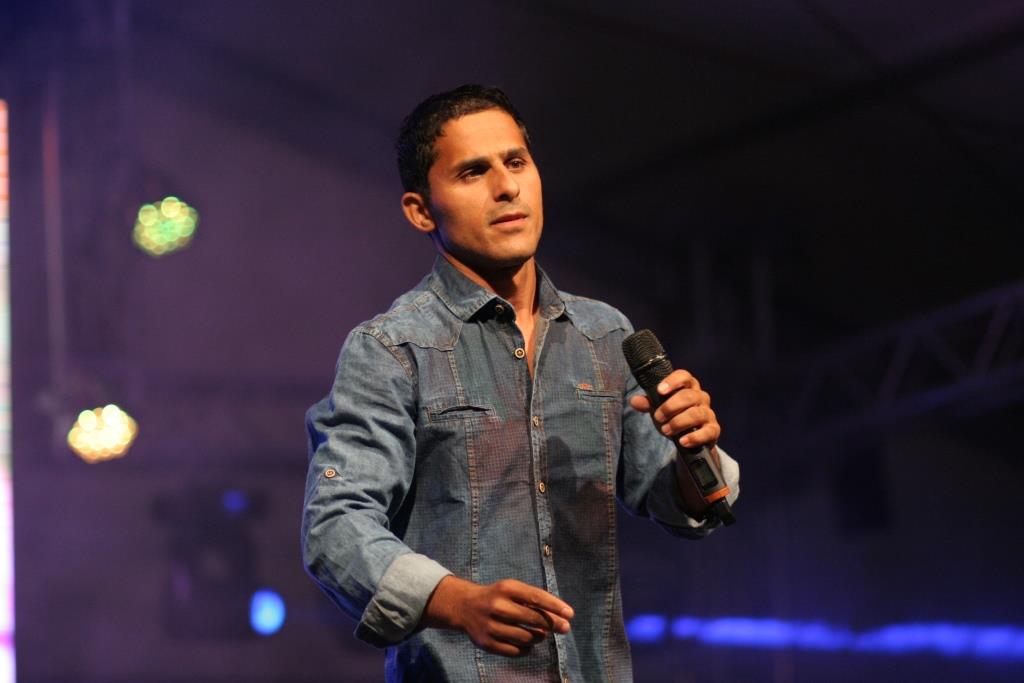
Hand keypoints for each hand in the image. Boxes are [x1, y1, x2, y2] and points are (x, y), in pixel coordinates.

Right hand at [422, 576, 573, 656]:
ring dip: (539, 637)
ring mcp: (490, 625)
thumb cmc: (498, 597)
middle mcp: (496, 606)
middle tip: (565, 628)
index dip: (555, 606)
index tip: (570, 614)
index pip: (535, 597)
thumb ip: (535, 599)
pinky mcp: (486, 643)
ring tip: (541, 634)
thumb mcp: (513, 590)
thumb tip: (562, 616)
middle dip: (552, 624)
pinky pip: (515, 651)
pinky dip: (526, 649)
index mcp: (506, 588)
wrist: (465, 607)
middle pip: (532, 618)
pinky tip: (528, 644)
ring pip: (525, 637)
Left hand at [629, 369, 720, 448]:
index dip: (673, 381)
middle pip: (689, 396)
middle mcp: (701, 397)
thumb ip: (648, 404)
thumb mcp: (658, 408)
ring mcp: (708, 413)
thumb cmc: (673, 416)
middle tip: (658, 417)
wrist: (687, 438)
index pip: (684, 376)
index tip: (660, 390)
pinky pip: (707, 432)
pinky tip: (682, 441)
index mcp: (688, 387)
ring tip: (666, 430)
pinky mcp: (713, 430)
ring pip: (696, 414)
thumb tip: (634, 401)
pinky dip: (694, 437)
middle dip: (670, 407)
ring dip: (678, 422)